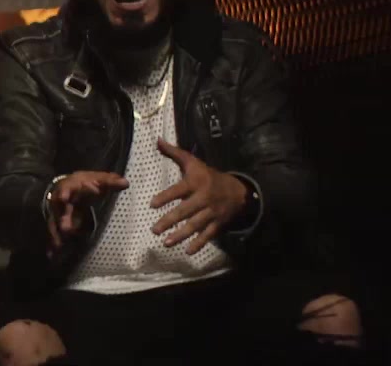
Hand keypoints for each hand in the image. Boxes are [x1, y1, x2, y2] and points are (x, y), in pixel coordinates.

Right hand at [45, 171, 127, 255]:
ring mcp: (57, 212)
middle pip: (60, 209)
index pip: (70, 188)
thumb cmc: (85, 183)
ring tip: (59, 246)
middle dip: (62, 218)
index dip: (70, 192)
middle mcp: (61, 200)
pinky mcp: (56, 223)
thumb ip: (110, 182)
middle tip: (66, 229)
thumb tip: (126, 183)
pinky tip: (53, 253)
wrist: (67, 186)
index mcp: (71, 187)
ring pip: (55, 223)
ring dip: (57, 234)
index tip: (68, 197)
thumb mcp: (97, 179)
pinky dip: (53, 243)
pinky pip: (54, 233)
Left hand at [150, 139, 248, 254]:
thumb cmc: (208, 175)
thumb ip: (174, 153)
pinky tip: (188, 252)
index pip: (179, 190)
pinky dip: (199, 243)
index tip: (152, 205)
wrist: (238, 190)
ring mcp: (212, 212)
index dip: (166, 197)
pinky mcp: (218, 223)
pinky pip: (209, 235)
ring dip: (181, 235)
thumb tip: (157, 139)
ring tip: (166, 243)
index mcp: (196, 182)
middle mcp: (204, 198)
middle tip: (154, 230)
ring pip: (196, 225)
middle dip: (170, 220)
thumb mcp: (193, 162)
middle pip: (186, 211)